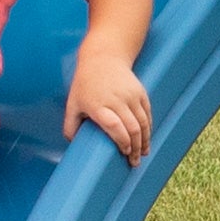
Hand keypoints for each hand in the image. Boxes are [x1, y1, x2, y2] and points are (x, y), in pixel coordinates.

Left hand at [66, 49, 151, 165]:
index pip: (114, 126)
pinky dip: (148, 129)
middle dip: (135, 148)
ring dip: (144, 141)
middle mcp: (116, 100)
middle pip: (131, 127)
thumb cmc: (85, 83)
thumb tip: (73, 145)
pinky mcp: (140, 92)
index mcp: (98, 105)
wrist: (104, 58)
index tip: (123, 152)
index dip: (121, 141)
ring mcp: (130, 95)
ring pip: (143, 122)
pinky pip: (147, 114)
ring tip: (142, 154)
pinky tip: (146, 140)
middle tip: (133, 162)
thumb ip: (70, 125)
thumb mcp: (73, 103)